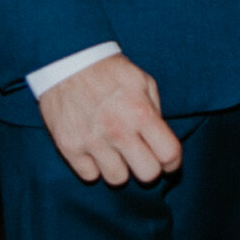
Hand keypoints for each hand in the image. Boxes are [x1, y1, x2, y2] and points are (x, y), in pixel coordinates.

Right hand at [36, 53, 183, 184]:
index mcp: (141, 112)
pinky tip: (94, 149)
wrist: (66, 60)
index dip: (173, 162)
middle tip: (140, 156)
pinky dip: (93, 166)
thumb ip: (155, 111)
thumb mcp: (142, 81)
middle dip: (148, 168)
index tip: (168, 162)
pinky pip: (89, 176)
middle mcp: (118, 130)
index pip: (169, 154)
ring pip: (117, 179)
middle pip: (147, 174)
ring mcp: (92, 141)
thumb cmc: (109, 70)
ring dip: (119, 168)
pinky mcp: (69, 147)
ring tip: (114, 150)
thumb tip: (160, 140)